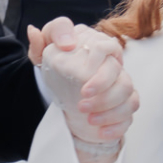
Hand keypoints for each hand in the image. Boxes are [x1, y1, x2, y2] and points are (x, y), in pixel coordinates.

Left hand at [28, 18, 138, 145]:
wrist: (61, 90)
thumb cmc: (56, 66)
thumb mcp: (44, 54)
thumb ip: (40, 43)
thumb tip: (34, 31)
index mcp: (96, 48)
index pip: (107, 46)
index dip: (99, 60)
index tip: (82, 77)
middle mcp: (112, 66)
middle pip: (122, 75)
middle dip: (103, 92)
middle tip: (81, 103)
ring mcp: (120, 85)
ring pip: (128, 95)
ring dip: (109, 109)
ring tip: (88, 119)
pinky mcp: (122, 105)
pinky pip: (129, 115)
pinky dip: (117, 125)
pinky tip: (100, 132)